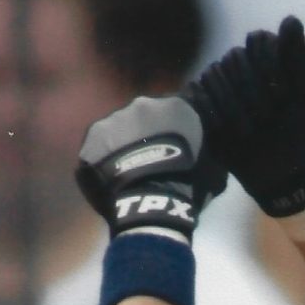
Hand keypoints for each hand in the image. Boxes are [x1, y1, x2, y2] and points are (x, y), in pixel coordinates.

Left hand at [75, 94, 222, 239]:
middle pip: (142, 121)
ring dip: (120, 150)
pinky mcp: (91, 138)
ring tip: (127, 179)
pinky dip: (101, 165)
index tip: (175, 156)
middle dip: (143, 139)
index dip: (174, 138)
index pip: (175, 116)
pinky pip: (97, 152)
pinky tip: (110, 186)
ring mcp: (113, 118)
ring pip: (117, 134)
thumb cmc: (190, 186)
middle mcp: (143, 104)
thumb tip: (207, 157)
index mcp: (175, 107)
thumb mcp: (212, 168)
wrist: (153, 199)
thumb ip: (206, 154)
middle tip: (149, 167)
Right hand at [186, 21, 304, 220]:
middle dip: (253, 91)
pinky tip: (230, 131)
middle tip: (268, 117)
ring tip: (250, 130)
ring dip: (234, 106)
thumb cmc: (302, 132)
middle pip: (235, 58)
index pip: (259, 41)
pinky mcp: (203, 103)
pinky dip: (215, 114)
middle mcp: (243, 64)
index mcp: (270, 56)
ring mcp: (221, 83)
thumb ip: (299, 58)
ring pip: (215, 75)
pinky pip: (198, 95)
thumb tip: (290, 19)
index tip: (284, 92)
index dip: (268, 65)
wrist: (282, 173)